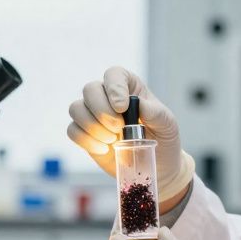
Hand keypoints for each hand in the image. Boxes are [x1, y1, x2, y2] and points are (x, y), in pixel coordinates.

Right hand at [68, 67, 193, 202]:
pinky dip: (86, 141)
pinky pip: (73, 130)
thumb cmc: (163, 138)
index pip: (114, 75)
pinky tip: (104, 149)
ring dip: (92, 126)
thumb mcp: (167, 124)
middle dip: (101, 110)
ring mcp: (94, 115)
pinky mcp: (86, 134)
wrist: (157, 165)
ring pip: (76, 108)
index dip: (114, 88)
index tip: (122, 107)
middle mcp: (107, 96)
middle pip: (90, 89)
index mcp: (129, 87)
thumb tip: (141, 105)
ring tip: (112, 140)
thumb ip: (156, 113)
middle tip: (118, 128)